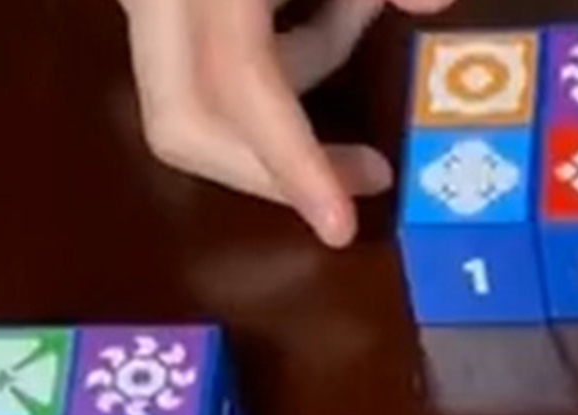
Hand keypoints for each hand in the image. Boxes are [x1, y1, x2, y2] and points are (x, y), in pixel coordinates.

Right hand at [117, 0, 449, 246]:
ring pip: (200, 95)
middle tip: (367, 176)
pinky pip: (201, 59)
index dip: (294, 161)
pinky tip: (328, 11)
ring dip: (290, 90)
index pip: (238, 87)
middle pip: (187, 124)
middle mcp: (152, 0)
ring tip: (354, 20)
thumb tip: (435, 3)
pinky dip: (270, 58)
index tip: (340, 228)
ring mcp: (142, 3)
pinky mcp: (155, 6)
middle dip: (276, 168)